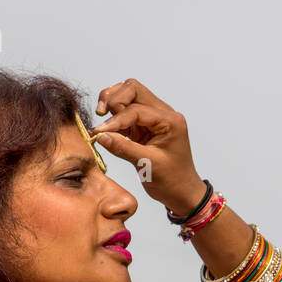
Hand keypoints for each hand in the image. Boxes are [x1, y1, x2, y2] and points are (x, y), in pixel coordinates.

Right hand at [89, 78, 205, 215]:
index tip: (99, 132)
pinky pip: (126, 111)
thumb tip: (99, 135)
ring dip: (112, 104)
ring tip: (102, 121)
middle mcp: (164, 114)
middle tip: (100, 117)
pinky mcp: (144, 126)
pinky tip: (106, 129)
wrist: (182, 192)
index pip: (137, 109)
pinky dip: (114, 116)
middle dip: (113, 99)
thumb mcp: (148, 165)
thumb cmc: (172, 180)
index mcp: (170, 120)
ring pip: (128, 95)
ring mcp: (154, 118)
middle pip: (132, 89)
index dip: (115, 120)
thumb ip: (123, 148)